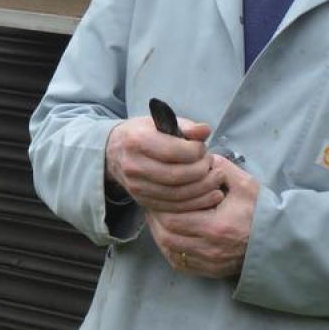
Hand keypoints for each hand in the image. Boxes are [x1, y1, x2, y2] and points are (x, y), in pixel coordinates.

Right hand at [105, 115, 224, 212]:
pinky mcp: (142, 201)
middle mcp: (134, 166)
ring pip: (176, 195)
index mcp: (137, 141)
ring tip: (213, 179)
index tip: (202, 148)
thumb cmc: (143, 133)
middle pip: (176, 176)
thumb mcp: (161, 122)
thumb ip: (186, 127)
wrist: (116, 151)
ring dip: (201, 189)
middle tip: (211, 165)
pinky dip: (193, 203)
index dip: (195, 151)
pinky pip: (172, 207)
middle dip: (201, 171)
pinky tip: (207, 195)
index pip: (173, 151)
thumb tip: (205, 130)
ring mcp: (137, 187)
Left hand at [148, 155, 257, 278]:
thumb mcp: (245, 184)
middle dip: (156, 219)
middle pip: (167, 235)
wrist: (278, 241)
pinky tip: (169, 235)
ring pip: (170, 250)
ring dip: (160, 234)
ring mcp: (209, 262)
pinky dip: (169, 249)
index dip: (160, 207)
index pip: (174, 217)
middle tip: (152, 204)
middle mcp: (210, 248)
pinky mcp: (209, 270)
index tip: (157, 194)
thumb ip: (221, 167)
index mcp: (216, 226)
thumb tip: (199, 157)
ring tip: (158, 217)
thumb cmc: (261, 212)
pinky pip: (180, 263)